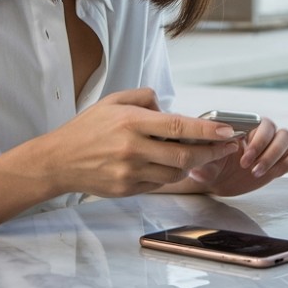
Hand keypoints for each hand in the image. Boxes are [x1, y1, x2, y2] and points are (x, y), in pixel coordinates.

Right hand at [42, 88, 243, 197]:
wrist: (59, 160)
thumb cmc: (88, 128)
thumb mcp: (113, 101)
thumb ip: (144, 98)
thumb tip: (168, 107)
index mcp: (131, 122)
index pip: (177, 126)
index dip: (206, 131)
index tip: (227, 131)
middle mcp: (133, 148)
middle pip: (184, 155)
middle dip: (212, 152)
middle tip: (228, 147)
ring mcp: (130, 172)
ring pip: (175, 172)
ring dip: (193, 164)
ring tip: (202, 154)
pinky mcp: (127, 189)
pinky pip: (159, 183)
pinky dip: (171, 174)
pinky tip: (172, 164)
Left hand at [185, 117, 287, 196]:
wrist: (218, 180)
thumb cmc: (210, 165)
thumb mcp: (204, 160)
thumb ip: (208, 151)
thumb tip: (217, 143)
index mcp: (247, 125)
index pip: (262, 124)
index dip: (258, 140)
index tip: (244, 158)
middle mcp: (263, 132)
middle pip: (279, 133)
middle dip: (267, 152)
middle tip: (250, 168)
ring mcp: (274, 145)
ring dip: (277, 158)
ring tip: (258, 173)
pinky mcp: (282, 159)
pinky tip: (274, 173)